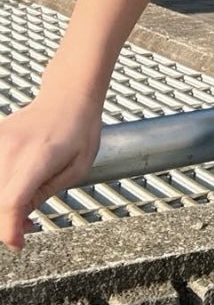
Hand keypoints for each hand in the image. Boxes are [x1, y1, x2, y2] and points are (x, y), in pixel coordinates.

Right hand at [0, 88, 102, 251]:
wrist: (68, 97)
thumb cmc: (80, 131)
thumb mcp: (78, 167)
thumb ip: (45, 193)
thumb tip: (17, 221)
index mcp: (40, 157)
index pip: (11, 201)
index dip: (9, 229)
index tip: (18, 243)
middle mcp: (13, 150)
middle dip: (6, 222)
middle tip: (26, 226)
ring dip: (1, 206)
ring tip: (22, 206)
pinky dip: (0, 188)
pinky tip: (13, 189)